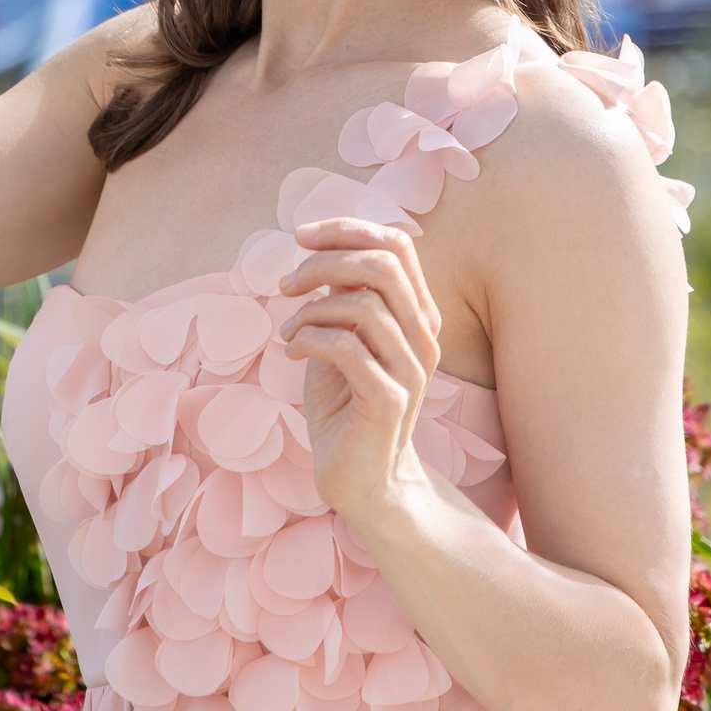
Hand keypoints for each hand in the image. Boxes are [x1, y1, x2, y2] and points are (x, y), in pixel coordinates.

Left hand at [277, 218, 442, 521]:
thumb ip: (339, 301)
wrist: (362, 481)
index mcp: (416, 316)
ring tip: (288, 330)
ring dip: (310, 310)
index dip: (348, 228)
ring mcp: (410, 370)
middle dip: (324, 263)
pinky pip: (347, 349)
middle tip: (287, 284)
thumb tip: (315, 257)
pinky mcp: (388, 401)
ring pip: (364, 305)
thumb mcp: (340, 342)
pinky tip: (292, 351)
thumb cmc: (346, 407)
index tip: (301, 236)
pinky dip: (309, 339)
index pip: (397, 245)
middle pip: (382, 265)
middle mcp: (423, 338)